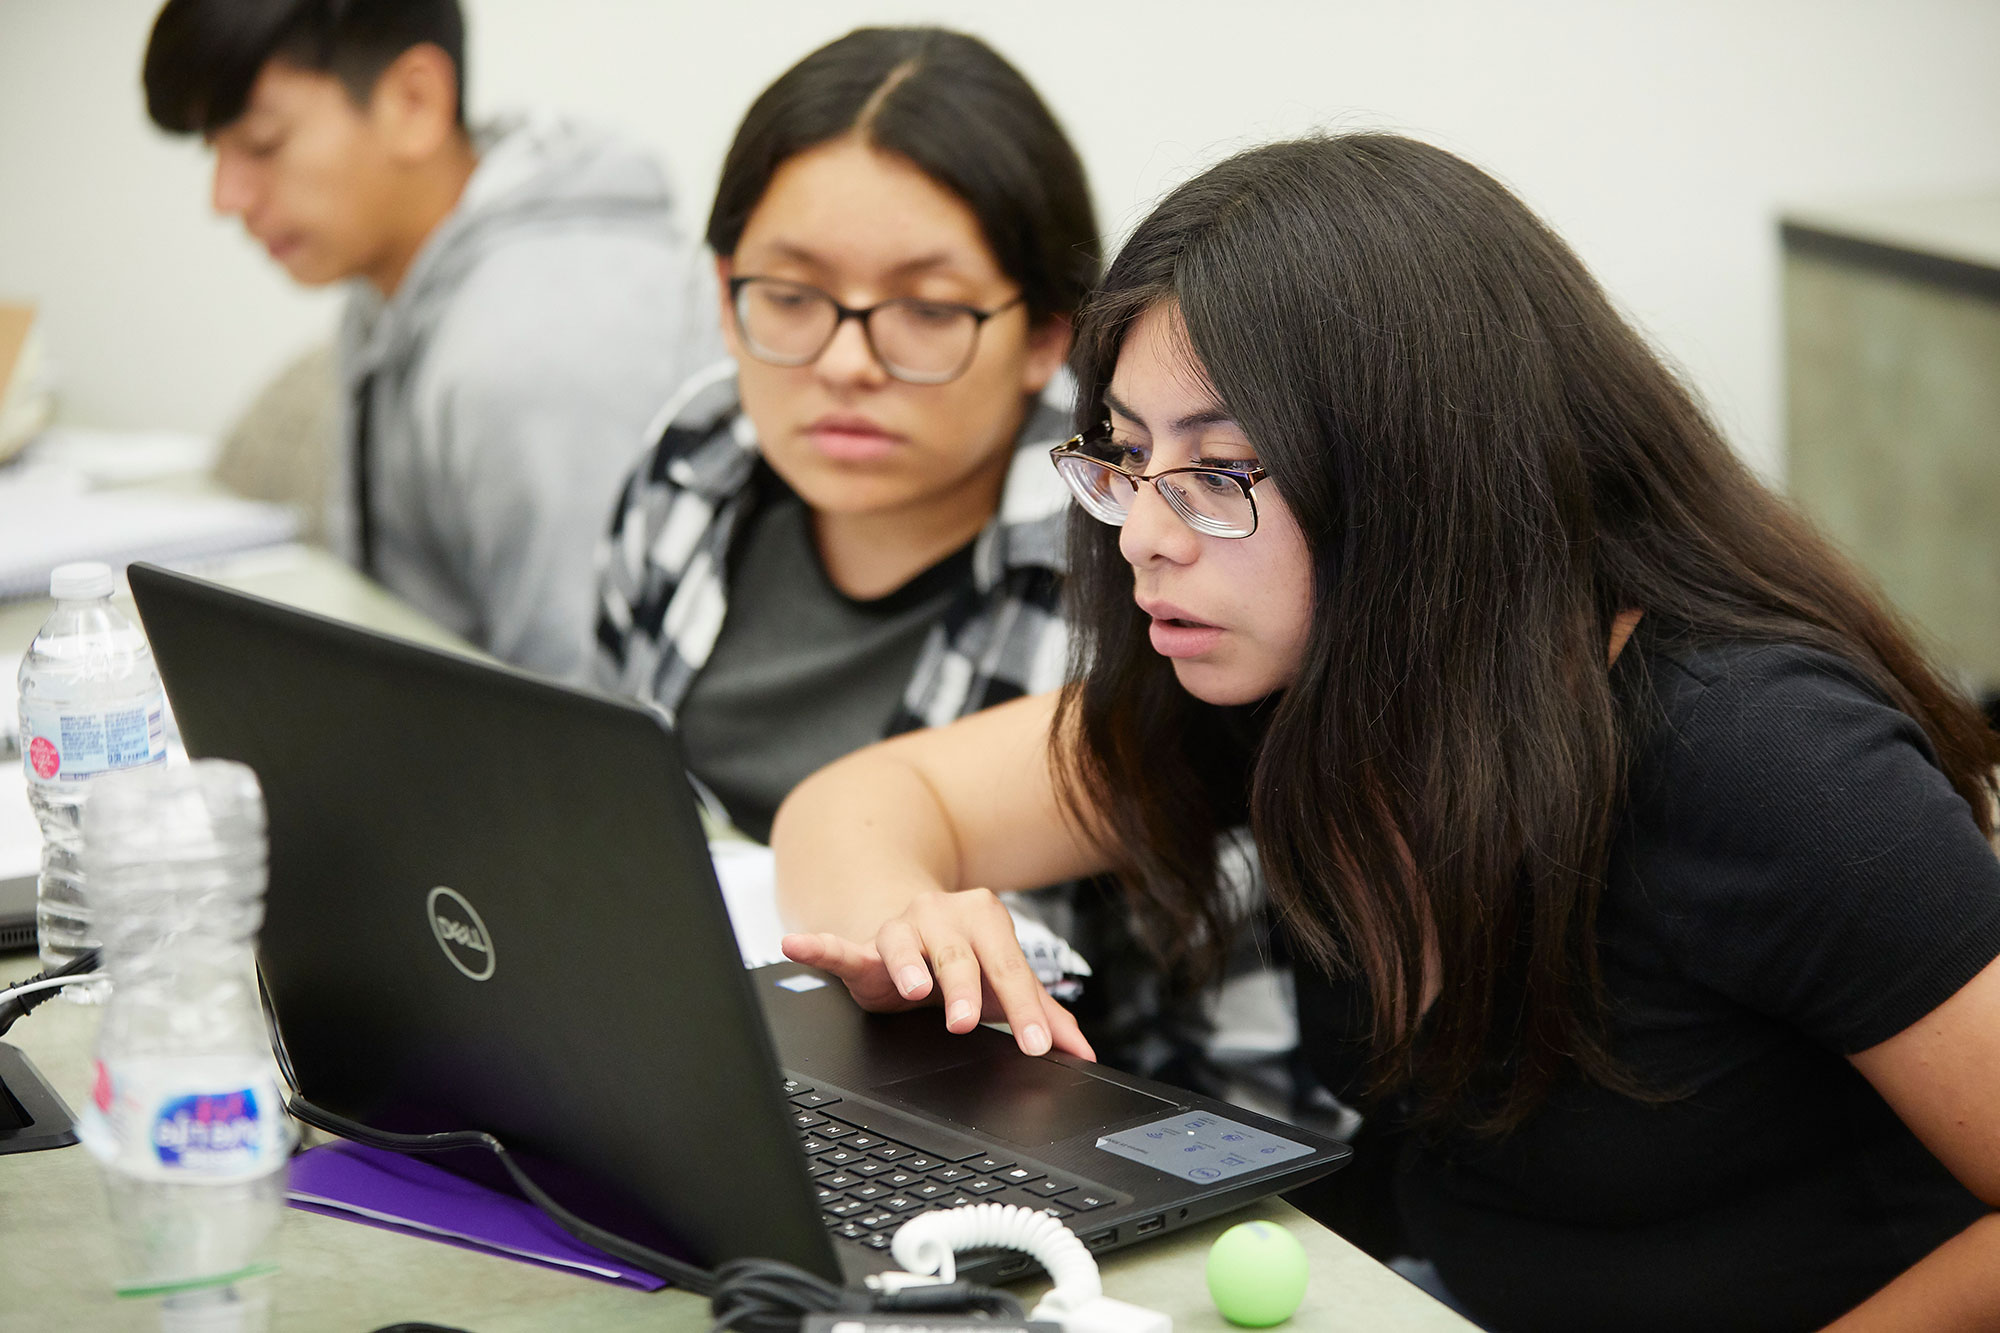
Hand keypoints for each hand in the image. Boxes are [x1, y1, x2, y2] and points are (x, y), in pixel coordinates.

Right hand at [780, 888, 1095, 1061]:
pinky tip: (797, 946)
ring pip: (905, 946)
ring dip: (909, 966)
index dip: (1025, 1009)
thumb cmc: (965, 957)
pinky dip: (818, 946)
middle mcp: (944, 917)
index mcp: (987, 922)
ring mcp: (901, 928)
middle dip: (965, 989)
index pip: (1010, 970)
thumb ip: (1043, 1014)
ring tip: (912, 987)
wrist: (914, 925)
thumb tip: (1084, 1052)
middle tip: (969, 1020)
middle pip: (959, 956)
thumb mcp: (1003, 982)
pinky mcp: (862, 946)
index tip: (1037, 1046)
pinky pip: (838, 946)